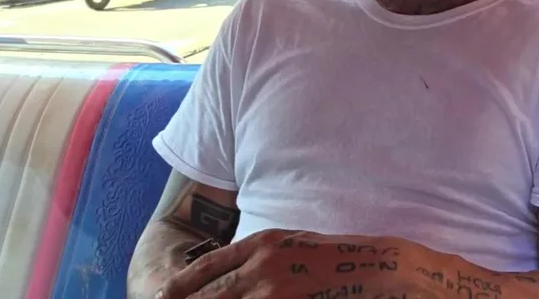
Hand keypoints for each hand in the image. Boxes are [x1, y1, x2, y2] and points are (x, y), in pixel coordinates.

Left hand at [157, 229, 420, 298]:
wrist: (379, 269)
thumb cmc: (339, 257)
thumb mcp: (294, 245)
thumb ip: (260, 260)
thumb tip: (231, 279)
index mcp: (262, 245)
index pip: (205, 267)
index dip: (178, 286)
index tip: (159, 296)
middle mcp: (261, 268)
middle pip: (206, 295)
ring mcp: (272, 292)